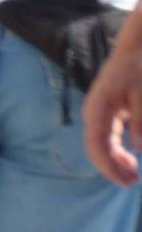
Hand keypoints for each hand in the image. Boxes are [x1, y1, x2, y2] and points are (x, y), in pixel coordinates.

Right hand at [84, 42, 141, 184]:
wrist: (135, 49)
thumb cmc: (138, 69)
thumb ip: (141, 121)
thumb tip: (139, 148)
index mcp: (98, 109)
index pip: (96, 145)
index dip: (109, 167)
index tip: (127, 182)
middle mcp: (94, 113)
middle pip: (96, 148)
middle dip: (112, 168)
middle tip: (133, 182)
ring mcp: (99, 112)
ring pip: (100, 144)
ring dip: (114, 161)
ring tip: (133, 174)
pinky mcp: (107, 112)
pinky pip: (107, 137)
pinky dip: (117, 151)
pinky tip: (130, 158)